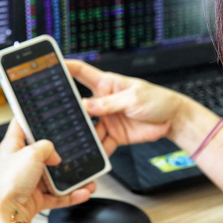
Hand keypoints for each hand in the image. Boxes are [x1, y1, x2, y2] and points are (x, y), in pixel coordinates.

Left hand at [0, 119, 96, 222]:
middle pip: (42, 153)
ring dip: (70, 178)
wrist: (5, 217)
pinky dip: (70, 195)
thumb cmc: (8, 184)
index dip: (30, 117)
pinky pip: (57, 195)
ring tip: (86, 177)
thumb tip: (54, 155)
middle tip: (73, 149)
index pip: (19, 126)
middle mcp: (19, 164)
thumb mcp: (31, 153)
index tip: (42, 112)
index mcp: (12, 147)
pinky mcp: (34, 199)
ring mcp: (27, 182)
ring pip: (53, 177)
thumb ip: (47, 147)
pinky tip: (82, 192)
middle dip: (59, 153)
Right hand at [67, 60, 195, 153]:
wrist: (173, 120)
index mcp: (107, 84)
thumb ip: (109, 104)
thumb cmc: (158, 100)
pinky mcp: (114, 134)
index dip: (65, 67)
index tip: (48, 66)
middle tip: (55, 117)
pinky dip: (95, 151)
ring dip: (81, 135)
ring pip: (88, 128)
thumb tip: (86, 105)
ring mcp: (107, 119)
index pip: (80, 72)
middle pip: (79, 104)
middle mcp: (103, 101)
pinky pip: (101, 144)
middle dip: (68, 111)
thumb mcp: (134, 98)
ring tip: (72, 142)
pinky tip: (89, 156)